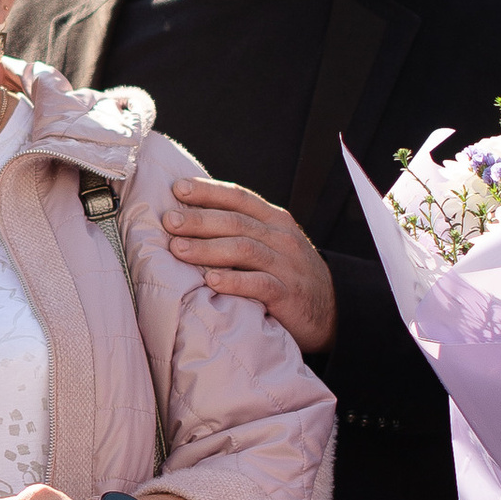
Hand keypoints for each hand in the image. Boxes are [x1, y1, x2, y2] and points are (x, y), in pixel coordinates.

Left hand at [156, 176, 336, 351]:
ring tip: (178, 249)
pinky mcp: (288, 294)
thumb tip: (191, 217)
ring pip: (244, 249)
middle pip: (236, 222)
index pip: (240, 197)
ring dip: (208, 248)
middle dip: (199, 220)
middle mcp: (281, 238)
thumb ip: (242, 230)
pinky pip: (259, 284)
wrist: (332, 311)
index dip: (209, 191)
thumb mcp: (272, 244)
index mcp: (275, 221)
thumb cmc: (289, 275)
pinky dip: (234, 281)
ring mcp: (286, 265)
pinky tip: (211, 281)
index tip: (177, 188)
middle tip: (169, 220)